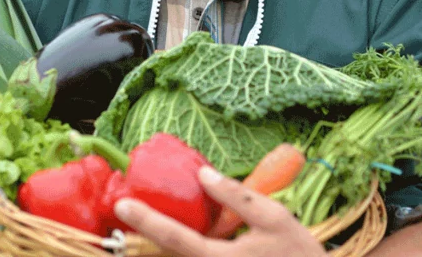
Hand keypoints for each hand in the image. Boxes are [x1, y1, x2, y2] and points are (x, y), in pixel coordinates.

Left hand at [113, 166, 324, 256]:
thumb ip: (237, 196)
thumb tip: (202, 174)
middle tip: (124, 214)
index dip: (146, 221)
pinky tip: (173, 236)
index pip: (176, 239)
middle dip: (142, 239)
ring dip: (160, 245)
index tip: (122, 206)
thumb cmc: (299, 253)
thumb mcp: (274, 218)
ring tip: (140, 225)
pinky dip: (182, 248)